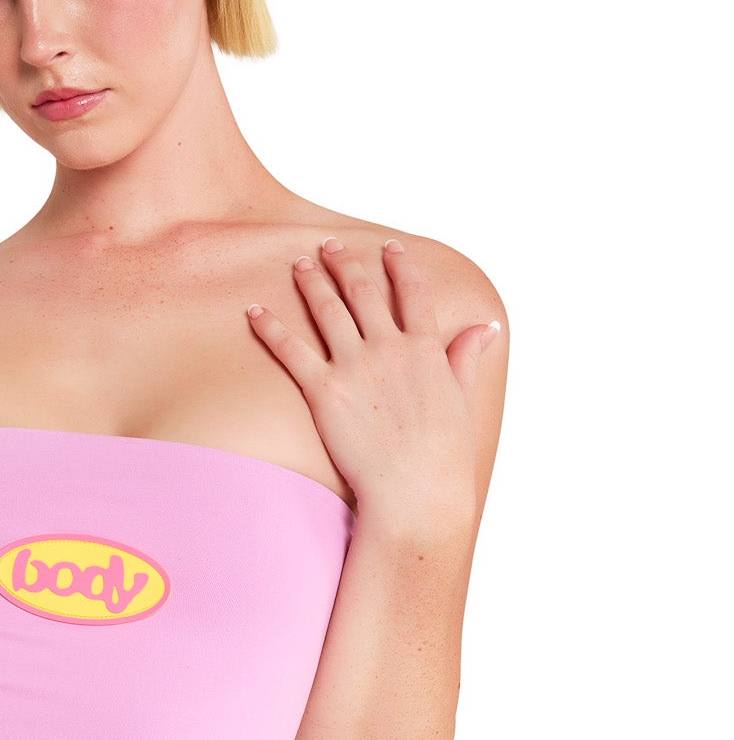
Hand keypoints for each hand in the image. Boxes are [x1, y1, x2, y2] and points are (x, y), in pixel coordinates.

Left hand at [245, 237, 499, 529]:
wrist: (417, 493)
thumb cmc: (444, 457)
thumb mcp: (463, 400)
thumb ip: (465, 357)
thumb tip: (487, 326)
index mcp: (427, 349)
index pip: (413, 293)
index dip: (400, 266)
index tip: (389, 247)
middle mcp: (390, 349)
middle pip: (363, 293)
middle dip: (345, 265)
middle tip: (329, 246)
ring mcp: (356, 367)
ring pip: (327, 311)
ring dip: (311, 283)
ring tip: (299, 265)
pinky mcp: (324, 391)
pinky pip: (291, 350)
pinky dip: (270, 327)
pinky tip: (254, 311)